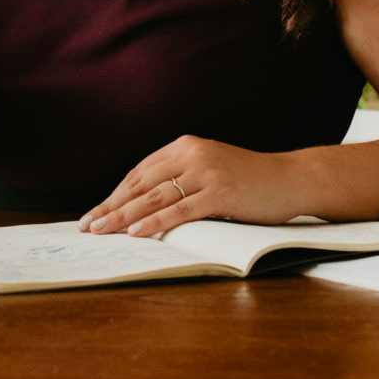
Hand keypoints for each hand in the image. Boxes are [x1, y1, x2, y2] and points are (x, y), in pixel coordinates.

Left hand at [78, 136, 310, 237]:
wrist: (290, 179)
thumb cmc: (249, 181)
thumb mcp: (209, 171)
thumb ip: (182, 180)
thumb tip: (144, 206)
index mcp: (185, 146)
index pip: (140, 172)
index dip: (115, 193)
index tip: (96, 212)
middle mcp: (191, 153)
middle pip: (141, 183)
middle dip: (111, 206)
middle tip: (88, 225)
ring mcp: (206, 172)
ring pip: (155, 196)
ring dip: (124, 215)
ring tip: (102, 230)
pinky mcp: (220, 192)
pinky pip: (180, 209)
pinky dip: (155, 222)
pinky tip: (137, 232)